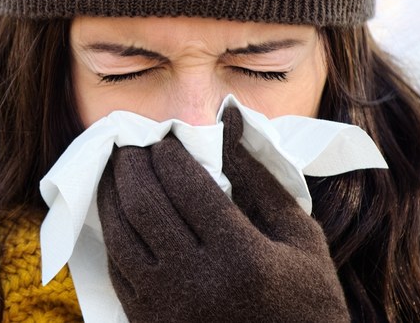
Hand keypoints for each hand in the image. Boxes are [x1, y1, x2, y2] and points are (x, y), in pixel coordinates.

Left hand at [96, 106, 349, 322]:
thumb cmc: (307, 298)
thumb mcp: (299, 236)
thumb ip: (258, 176)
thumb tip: (230, 117)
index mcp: (243, 257)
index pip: (187, 185)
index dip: (169, 152)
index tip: (167, 136)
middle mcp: (198, 284)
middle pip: (145, 205)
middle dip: (133, 164)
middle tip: (132, 142)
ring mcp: (168, 309)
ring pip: (119, 236)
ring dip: (112, 194)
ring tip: (118, 168)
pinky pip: (117, 269)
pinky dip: (113, 233)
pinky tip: (118, 211)